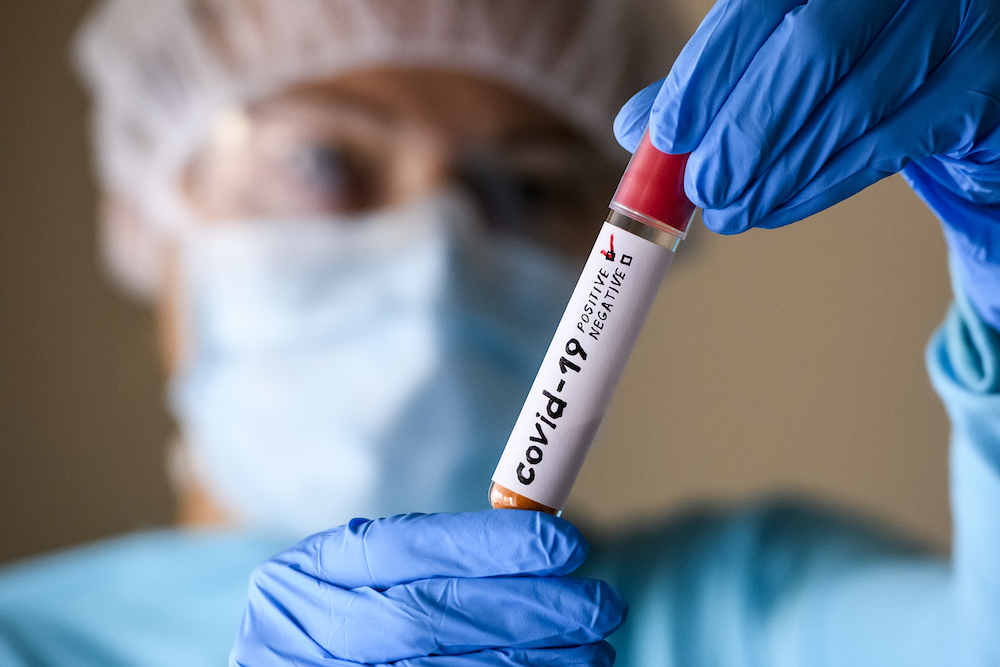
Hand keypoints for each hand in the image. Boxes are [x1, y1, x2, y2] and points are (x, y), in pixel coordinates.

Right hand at [230, 511, 625, 666]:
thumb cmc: (330, 621)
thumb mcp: (350, 578)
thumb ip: (424, 562)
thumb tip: (536, 547)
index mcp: (307, 575)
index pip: (405, 548)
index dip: (489, 545)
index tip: (564, 543)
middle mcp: (309, 632)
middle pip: (430, 617)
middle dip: (525, 610)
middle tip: (599, 604)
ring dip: (530, 662)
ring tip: (593, 649)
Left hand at [614, 0, 999, 233]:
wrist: (963, 78)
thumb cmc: (861, 60)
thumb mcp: (784, 56)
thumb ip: (719, 82)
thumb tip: (635, 128)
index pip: (759, 2)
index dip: (709, 68)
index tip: (668, 132)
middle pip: (812, 48)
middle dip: (745, 128)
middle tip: (703, 186)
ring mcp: (959, 20)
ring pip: (853, 104)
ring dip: (779, 170)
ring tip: (732, 210)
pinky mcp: (986, 83)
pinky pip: (895, 144)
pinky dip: (824, 183)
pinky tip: (779, 206)